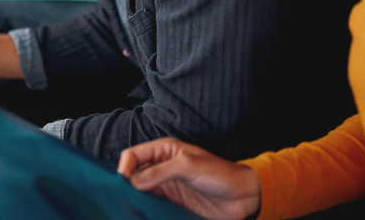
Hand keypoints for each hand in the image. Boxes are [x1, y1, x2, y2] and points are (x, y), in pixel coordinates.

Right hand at [118, 138, 260, 219]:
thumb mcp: (188, 166)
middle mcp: (161, 167)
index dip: (124, 168)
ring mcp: (166, 186)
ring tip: (130, 210)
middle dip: (126, 186)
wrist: (243, 197)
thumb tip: (133, 182)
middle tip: (122, 200)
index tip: (122, 184)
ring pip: (140, 192)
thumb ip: (159, 172)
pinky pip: (152, 206)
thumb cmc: (219, 173)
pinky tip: (142, 215)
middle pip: (133, 175)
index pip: (133, 155)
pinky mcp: (172, 204)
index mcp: (164, 150)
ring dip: (134, 200)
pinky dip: (145, 210)